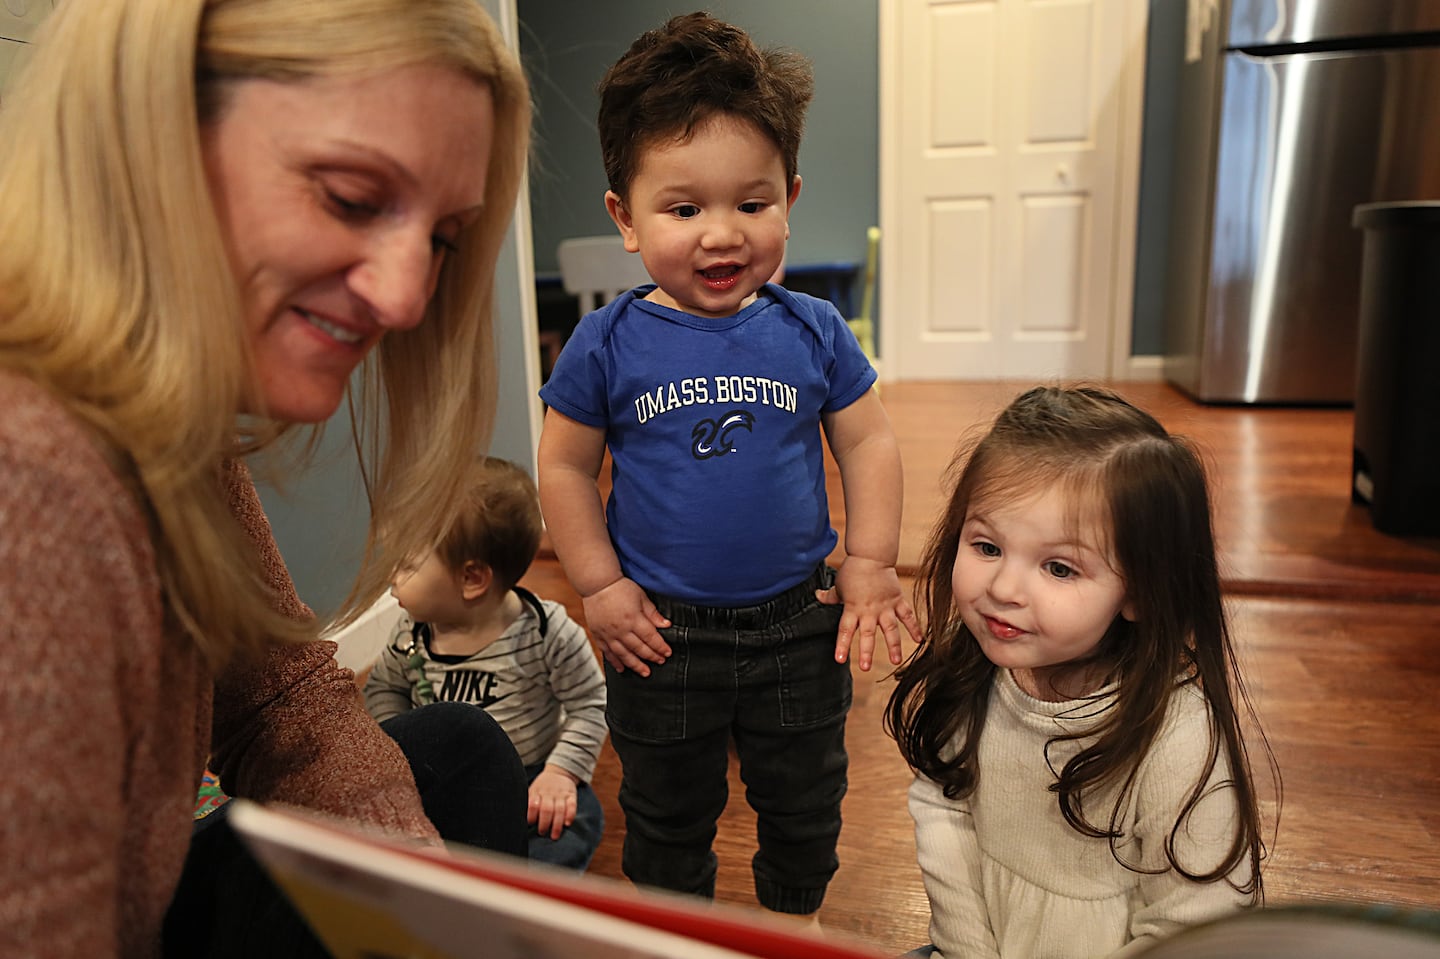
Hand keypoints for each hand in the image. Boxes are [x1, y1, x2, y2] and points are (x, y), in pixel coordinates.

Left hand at [528, 766, 579, 839]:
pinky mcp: (571, 795)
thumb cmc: (541, 787)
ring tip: (554, 836)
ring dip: (557, 824)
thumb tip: (517, 818)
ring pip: (560, 809)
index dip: (531, 816)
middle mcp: (549, 793)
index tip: (530, 824)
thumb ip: (527, 802)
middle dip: (544, 823)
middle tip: (542, 832)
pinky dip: (570, 815)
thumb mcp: (532, 790)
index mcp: (536, 792)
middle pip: (547, 809)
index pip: (533, 804)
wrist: (558, 773)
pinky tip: (567, 824)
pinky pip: (572, 805)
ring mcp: (561, 794)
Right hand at [581, 577, 671, 676]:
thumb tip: (666, 625)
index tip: (667, 653)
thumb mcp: (641, 597)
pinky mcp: (598, 635)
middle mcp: (621, 629)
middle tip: (660, 662)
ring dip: (636, 665)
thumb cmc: (620, 588)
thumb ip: (653, 614)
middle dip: (652, 657)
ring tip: (645, 672)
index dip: (660, 647)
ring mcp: (608, 634)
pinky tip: (622, 669)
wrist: (597, 584)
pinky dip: (615, 662)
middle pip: (639, 648)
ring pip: (624, 655)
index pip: (651, 638)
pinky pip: (608, 653)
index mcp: (634, 619)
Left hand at [815, 556, 920, 670]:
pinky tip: (920, 640)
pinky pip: (907, 616)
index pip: (845, 630)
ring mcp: (885, 607)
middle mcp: (869, 611)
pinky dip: (914, 628)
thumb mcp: (839, 584)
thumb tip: (818, 596)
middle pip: (867, 634)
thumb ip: (830, 595)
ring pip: (890, 629)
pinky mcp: (897, 601)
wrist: (872, 556)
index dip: (842, 645)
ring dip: (893, 645)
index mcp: (852, 608)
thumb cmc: (853, 570)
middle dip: (866, 651)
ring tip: (896, 661)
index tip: (839, 659)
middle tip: (865, 667)